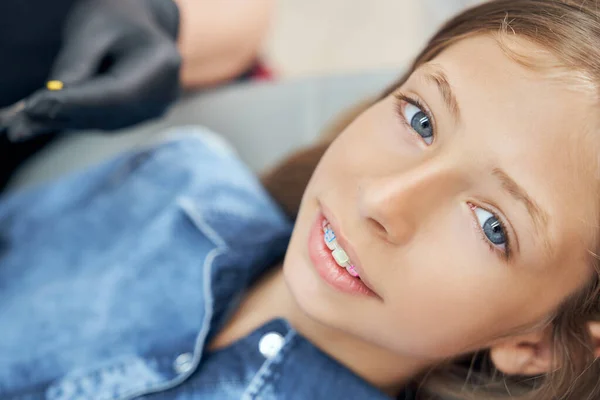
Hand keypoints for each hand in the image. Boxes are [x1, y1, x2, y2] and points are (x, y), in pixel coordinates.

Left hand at [4, 0, 180, 141]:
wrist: (137, 21)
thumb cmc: (114, 16)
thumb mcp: (91, 28)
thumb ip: (74, 63)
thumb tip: (50, 104)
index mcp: (161, 63)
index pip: (117, 93)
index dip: (76, 103)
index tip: (35, 107)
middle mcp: (165, 93)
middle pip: (109, 113)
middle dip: (61, 116)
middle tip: (16, 126)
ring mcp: (156, 108)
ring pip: (104, 122)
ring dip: (62, 122)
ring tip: (21, 124)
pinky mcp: (141, 116)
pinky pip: (104, 122)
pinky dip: (72, 119)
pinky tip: (40, 119)